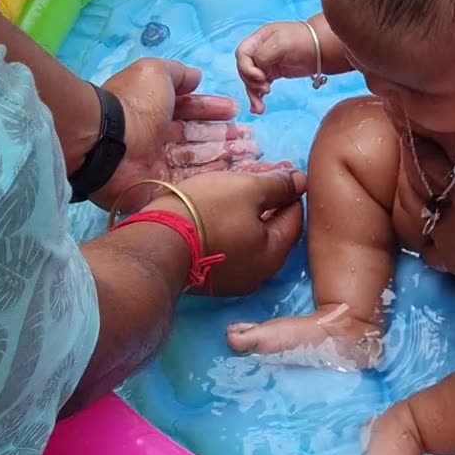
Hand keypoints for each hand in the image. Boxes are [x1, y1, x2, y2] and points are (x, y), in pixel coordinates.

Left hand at [99, 59, 285, 210]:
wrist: (108, 144)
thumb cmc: (134, 105)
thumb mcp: (155, 73)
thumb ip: (178, 73)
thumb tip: (197, 76)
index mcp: (154, 111)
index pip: (189, 110)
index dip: (212, 108)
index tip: (235, 110)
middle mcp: (157, 138)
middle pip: (197, 137)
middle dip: (225, 136)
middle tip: (250, 138)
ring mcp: (161, 166)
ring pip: (201, 160)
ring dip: (227, 155)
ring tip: (252, 153)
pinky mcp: (164, 189)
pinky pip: (196, 182)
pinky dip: (217, 177)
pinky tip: (238, 172)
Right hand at [144, 169, 306, 296]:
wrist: (152, 244)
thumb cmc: (205, 213)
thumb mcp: (246, 190)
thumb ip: (278, 186)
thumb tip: (302, 182)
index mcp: (274, 254)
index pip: (295, 217)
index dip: (290, 192)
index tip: (281, 173)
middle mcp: (258, 274)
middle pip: (273, 232)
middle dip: (269, 204)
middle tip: (256, 179)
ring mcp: (232, 281)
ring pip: (250, 241)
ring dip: (247, 217)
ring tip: (233, 193)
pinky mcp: (208, 279)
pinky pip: (229, 250)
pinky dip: (229, 231)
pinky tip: (216, 214)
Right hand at [236, 22, 319, 114]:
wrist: (322, 49)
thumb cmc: (304, 40)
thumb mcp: (282, 42)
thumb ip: (264, 54)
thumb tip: (257, 68)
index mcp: (258, 39)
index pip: (242, 54)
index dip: (247, 67)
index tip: (260, 77)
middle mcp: (259, 50)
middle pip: (245, 69)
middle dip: (251, 82)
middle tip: (266, 89)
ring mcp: (266, 63)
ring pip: (251, 81)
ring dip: (253, 94)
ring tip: (259, 108)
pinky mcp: (273, 74)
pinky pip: (260, 86)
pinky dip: (258, 97)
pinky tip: (258, 108)